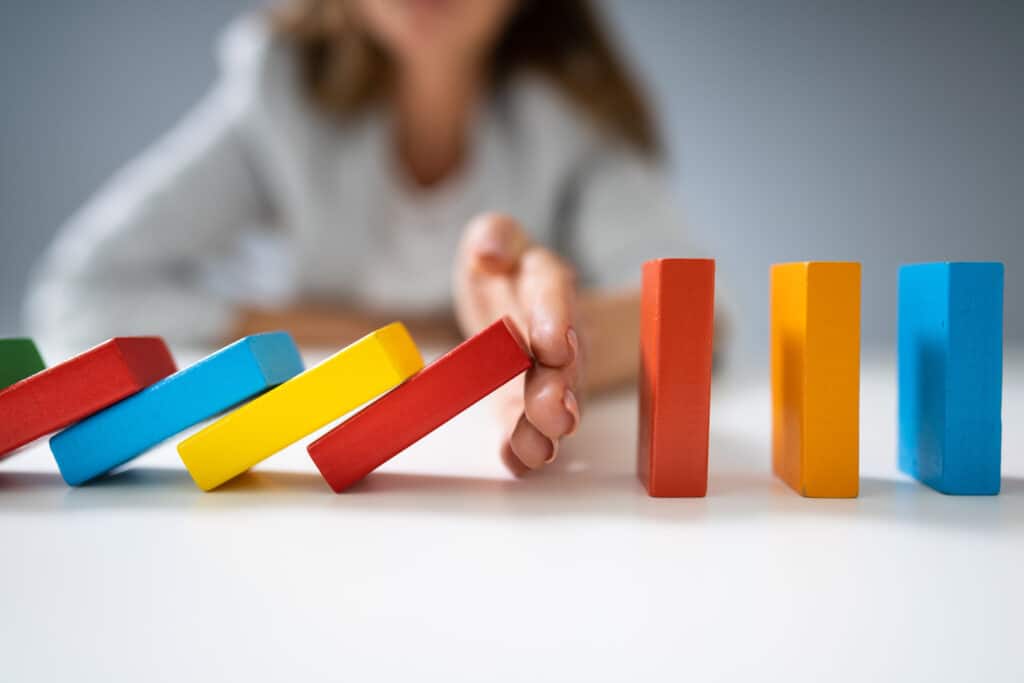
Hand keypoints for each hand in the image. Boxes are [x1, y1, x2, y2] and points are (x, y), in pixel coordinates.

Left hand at [453, 213, 582, 473]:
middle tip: (555, 413)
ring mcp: (553, 373)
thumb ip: (494, 236)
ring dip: (549, 425)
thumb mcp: (495, 240)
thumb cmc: (503, 272)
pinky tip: (519, 462)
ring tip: (539, 448)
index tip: (554, 346)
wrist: (520, 307)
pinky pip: (534, 427)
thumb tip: (489, 254)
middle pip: (566, 358)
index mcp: (546, 281)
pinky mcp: (532, 406)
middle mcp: (560, 330)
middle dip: (559, 387)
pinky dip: (526, 447)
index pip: (554, 293)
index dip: (555, 320)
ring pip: (559, 398)